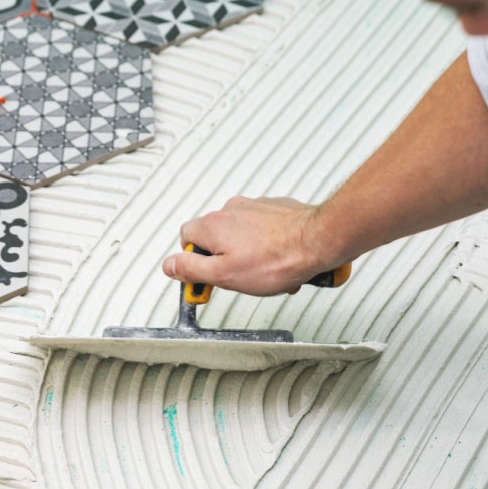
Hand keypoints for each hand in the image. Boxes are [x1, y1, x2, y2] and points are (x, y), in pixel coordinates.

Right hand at [162, 196, 343, 295]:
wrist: (318, 241)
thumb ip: (191, 270)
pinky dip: (268, 247)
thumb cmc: (276, 259)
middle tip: (241, 279)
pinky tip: (281, 261)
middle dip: (227, 262)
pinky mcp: (276, 209)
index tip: (204, 280)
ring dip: (250, 257)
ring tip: (268, 273)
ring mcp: (255, 207)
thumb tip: (169, 266)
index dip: (193, 263)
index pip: (186, 239)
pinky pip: (264, 231)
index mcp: (213, 224)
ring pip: (242, 237)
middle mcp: (231, 210)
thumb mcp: (224, 275)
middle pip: (216, 239)